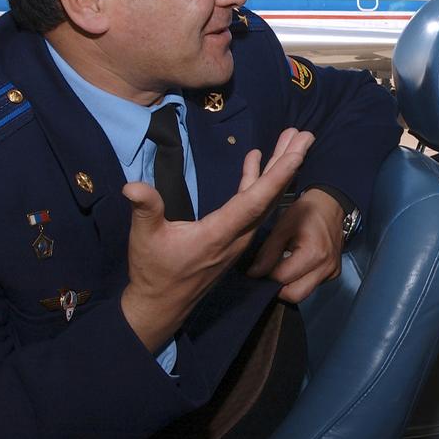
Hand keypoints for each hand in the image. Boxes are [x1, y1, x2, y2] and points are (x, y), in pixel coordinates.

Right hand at [120, 128, 313, 349]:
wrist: (163, 304)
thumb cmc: (154, 271)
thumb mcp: (145, 238)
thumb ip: (145, 210)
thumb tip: (133, 186)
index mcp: (220, 233)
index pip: (256, 200)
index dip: (277, 176)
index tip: (298, 153)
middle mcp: (238, 234)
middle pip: (270, 194)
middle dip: (288, 163)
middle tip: (306, 135)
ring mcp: (238, 236)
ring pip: (264, 198)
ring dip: (277, 168)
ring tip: (291, 140)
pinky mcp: (232, 236)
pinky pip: (252, 204)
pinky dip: (256, 181)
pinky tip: (256, 159)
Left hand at [247, 187, 345, 301]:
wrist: (331, 205)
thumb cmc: (306, 211)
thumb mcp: (282, 227)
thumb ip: (267, 252)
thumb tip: (254, 273)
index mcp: (314, 254)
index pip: (281, 278)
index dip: (266, 275)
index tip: (257, 269)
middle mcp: (326, 267)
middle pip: (295, 295)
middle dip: (278, 288)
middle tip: (268, 274)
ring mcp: (332, 272)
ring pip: (304, 293)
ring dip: (289, 285)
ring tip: (281, 268)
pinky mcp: (334, 273)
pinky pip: (312, 286)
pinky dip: (300, 280)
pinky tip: (295, 266)